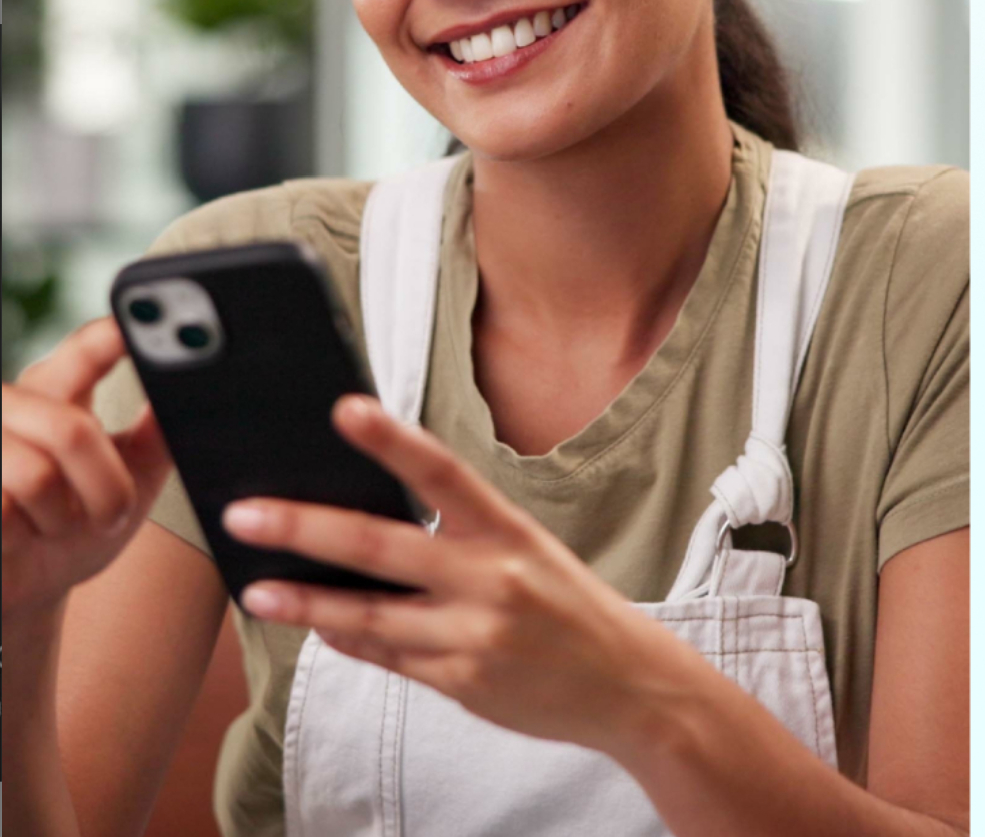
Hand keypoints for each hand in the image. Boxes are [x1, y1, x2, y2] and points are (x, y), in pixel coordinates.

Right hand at [2, 318, 173, 624]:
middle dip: (107, 487)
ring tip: (58, 527)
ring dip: (64, 519)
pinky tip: (19, 537)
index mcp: (56, 391)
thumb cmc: (76, 526)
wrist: (24, 586)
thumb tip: (191, 392)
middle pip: (70, 430)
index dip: (107, 338)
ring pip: (38, 475)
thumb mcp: (133, 479)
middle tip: (111, 514)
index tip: (132, 326)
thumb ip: (158, 435)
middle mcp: (10, 406)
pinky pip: (2, 507)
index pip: (83, 351)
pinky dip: (26, 534)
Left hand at [222, 395, 703, 755]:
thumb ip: (460, 540)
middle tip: (244, 514)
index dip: (391, 439)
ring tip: (256, 590)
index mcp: (512, 531)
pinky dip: (348, 638)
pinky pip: (387, 657)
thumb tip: (371, 530)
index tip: (343, 409)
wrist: (630, 685)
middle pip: (381, 545)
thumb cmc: (570, 608)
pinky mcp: (463, 683)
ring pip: (368, 614)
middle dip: (304, 527)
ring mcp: (474, 635)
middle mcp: (493, 578)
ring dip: (304, 601)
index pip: (444, 472)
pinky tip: (316, 626)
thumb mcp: (530, 555)